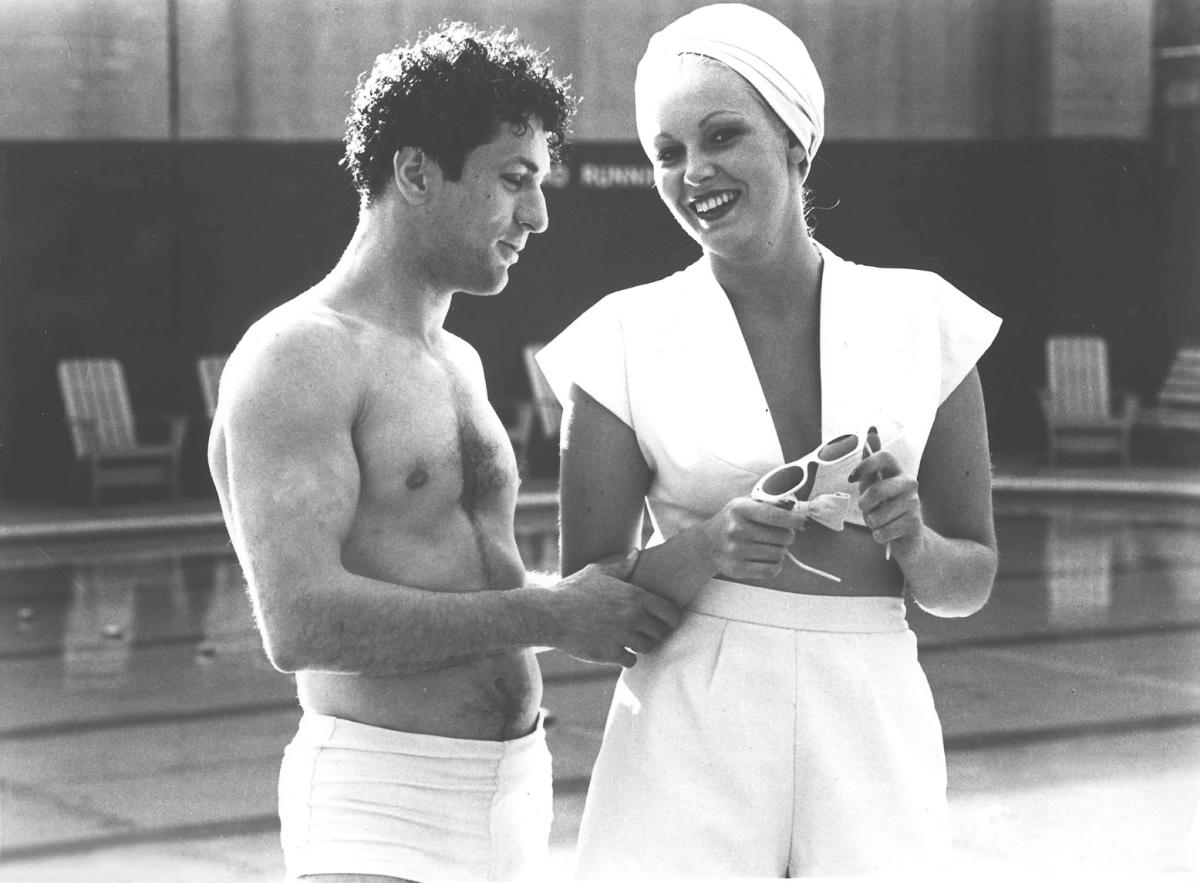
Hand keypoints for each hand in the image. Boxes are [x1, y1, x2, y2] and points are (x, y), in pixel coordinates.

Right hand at [550, 551, 681, 666]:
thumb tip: (637, 553)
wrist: (549, 614)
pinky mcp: (610, 654)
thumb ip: (622, 566)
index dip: (670, 618)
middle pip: (660, 632)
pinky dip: (626, 657)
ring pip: (647, 648)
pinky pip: (631, 661)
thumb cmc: (572, 591)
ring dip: (640, 645)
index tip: (664, 621)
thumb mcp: (597, 572)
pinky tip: (616, 649)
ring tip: (628, 639)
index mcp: (635, 596)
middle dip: (653, 632)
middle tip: (643, 631)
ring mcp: (622, 637)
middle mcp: (633, 617)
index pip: (670, 612)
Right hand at [700, 496, 807, 580]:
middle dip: (787, 536)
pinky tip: (767, 558)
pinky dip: (775, 565)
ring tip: (768, 546)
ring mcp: (736, 550)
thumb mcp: (745, 504)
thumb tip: (794, 507)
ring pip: (779, 554)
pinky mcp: (738, 568)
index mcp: (739, 508)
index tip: (804, 523)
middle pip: (783, 537)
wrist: (707, 544)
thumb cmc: (733, 521)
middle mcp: (736, 529)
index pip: (776, 515)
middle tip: (779, 535)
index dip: (795, 520)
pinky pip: (772, 570)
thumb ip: (768, 503)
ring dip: (780, 551)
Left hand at [851, 450, 923, 557]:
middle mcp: (909, 484)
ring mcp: (914, 504)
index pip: (885, 457)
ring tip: (881, 522)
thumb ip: (869, 464)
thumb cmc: (884, 508)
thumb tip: (871, 430)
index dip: (865, 465)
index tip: (851, 478)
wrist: (906, 538)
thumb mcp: (873, 486)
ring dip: (872, 523)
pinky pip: (882, 532)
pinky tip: (888, 533)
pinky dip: (879, 536)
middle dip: (864, 504)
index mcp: (897, 471)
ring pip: (877, 516)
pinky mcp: (915, 524)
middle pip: (877, 490)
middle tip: (867, 509)